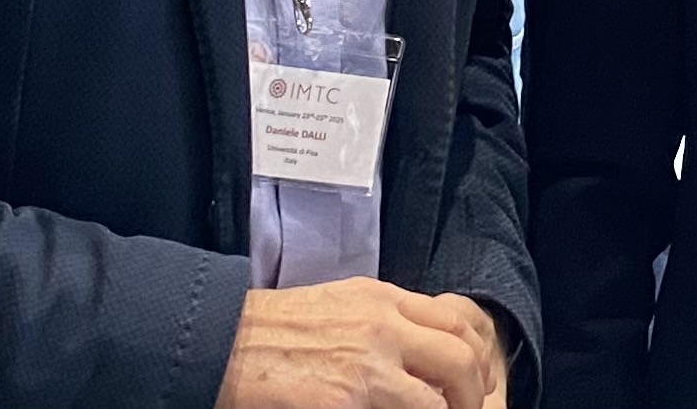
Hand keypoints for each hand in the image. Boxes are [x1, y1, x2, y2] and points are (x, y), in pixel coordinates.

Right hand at [216, 278, 505, 408]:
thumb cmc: (269, 328)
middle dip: (472, 392)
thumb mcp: (337, 304)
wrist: (222, 341)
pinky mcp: (348, 399)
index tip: (473, 378)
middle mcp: (384, 326)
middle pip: (460, 358)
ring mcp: (369, 364)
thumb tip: (415, 348)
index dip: (474, 355)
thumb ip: (381, 319)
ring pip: (439, 399)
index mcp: (382, 299)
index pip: (456, 321)